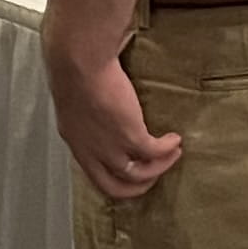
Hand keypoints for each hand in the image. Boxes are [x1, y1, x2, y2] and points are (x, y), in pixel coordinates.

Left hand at [49, 42, 182, 201]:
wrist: (79, 61)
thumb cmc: (73, 68)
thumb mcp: (74, 98)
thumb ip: (87, 110)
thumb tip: (100, 104)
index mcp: (75, 141)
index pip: (93, 174)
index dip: (114, 178)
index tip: (130, 172)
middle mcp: (90, 151)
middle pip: (114, 187)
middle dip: (138, 187)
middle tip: (154, 177)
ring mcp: (110, 147)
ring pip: (138, 174)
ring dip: (159, 168)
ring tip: (172, 154)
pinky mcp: (130, 135)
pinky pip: (154, 152)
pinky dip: (167, 149)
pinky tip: (174, 139)